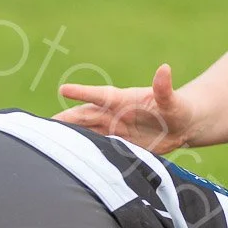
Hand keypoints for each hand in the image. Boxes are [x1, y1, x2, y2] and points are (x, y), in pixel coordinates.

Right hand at [55, 64, 196, 153]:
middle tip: (44, 125)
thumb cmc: (178, 108)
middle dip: (65, 120)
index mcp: (123, 100)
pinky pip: (97, 147)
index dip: (82, 93)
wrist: (183, 126)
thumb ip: (164, 89)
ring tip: (49, 141)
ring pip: (86, 132)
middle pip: (84, 116)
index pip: (98, 96)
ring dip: (70, 136)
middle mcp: (114, 114)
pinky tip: (70, 157)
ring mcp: (113, 129)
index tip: (63, 89)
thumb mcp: (173, 100)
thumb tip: (164, 70)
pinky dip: (84, 150)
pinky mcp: (117, 144)